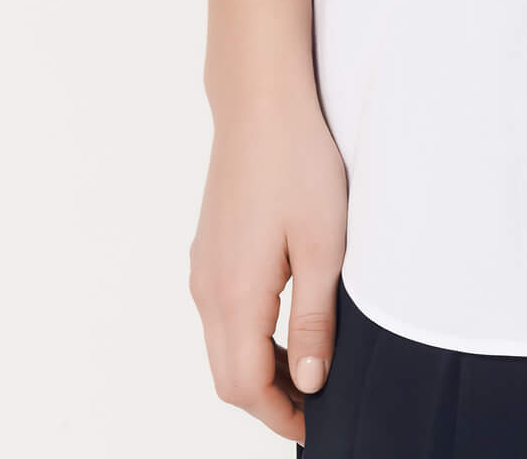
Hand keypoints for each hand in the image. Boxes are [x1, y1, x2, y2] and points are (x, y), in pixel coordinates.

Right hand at [187, 83, 348, 441]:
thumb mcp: (323, 245)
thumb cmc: (298, 163)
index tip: (318, 425)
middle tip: (318, 404)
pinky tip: (287, 322)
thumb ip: (315, 320)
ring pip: (222, 346)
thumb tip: (311, 383)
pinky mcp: (209, 247)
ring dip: (260, 369)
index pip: (246, 387)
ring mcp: (203, 266)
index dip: (281, 416)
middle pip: (228, 375)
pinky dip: (249, 337)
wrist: (261, 100)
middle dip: (270, 400)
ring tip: (310, 368)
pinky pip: (221, 314)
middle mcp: (207, 288)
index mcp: (235, 294)